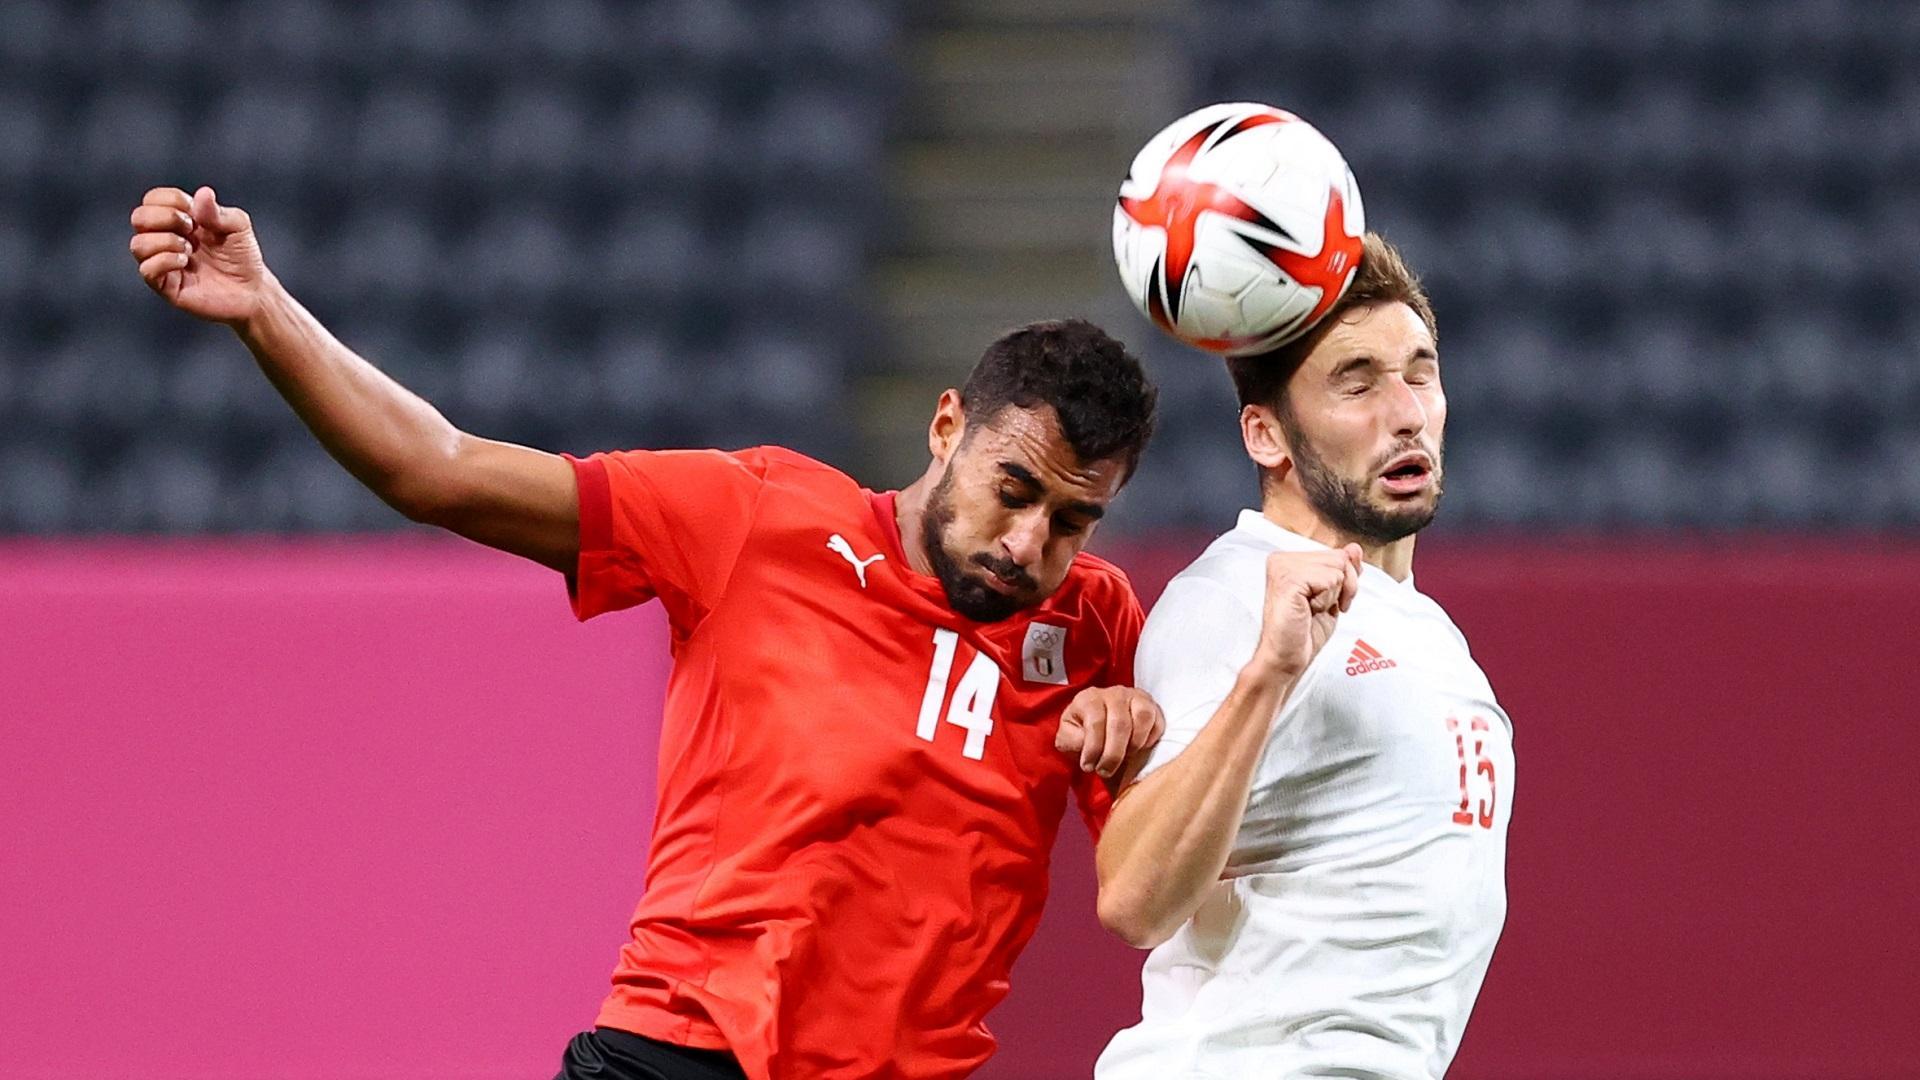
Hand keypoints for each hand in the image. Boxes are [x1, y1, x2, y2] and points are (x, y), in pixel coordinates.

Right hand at [129, 186, 270, 325]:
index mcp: (178, 219)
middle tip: (192, 229)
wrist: (251, 290)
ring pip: (138, 244)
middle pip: (139, 217)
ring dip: (165, 241)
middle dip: (165, 218)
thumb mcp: (238, 226)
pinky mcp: (165, 285)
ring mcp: (162, 262)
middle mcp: (165, 238)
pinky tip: (184, 262)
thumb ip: (218, 211)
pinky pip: (146, 269)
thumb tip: (203, 193)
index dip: (172, 200)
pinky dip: (164, 261)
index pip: (153, 199)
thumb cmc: (242, 257)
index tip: (196, 213)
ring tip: (189, 249)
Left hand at [1056, 686, 1165, 777]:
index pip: (1095, 722)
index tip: (1088, 767)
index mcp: (1089, 698)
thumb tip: (1086, 746)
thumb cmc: (1084, 735)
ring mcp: (1136, 697)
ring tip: (1124, 759)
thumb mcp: (1068, 739)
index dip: (1093, 748)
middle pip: (1120, 723)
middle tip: (1106, 771)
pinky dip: (1149, 741)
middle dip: (1113, 754)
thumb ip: (1072, 741)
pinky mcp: (1153, 707)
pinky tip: (1137, 750)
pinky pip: (1157, 723)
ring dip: (1134, 745)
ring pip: (1142, 717)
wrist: (1101, 732)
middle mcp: (1114, 693)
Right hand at [1250, 545, 1363, 677]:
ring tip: (1313, 610)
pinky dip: (1327, 599)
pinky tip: (1309, 610)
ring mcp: (1284, 567)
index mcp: (1290, 560)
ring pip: (1337, 567)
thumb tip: (1354, 548)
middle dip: (1342, 587)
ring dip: (1334, 595)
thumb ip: (1343, 570)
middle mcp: (1283, 559)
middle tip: (1322, 608)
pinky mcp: (1288, 579)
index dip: (1343, 582)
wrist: (1286, 658)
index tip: (1328, 601)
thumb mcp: (1332, 596)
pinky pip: (1330, 578)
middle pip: (1340, 558)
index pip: (1337, 555)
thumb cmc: (1304, 633)